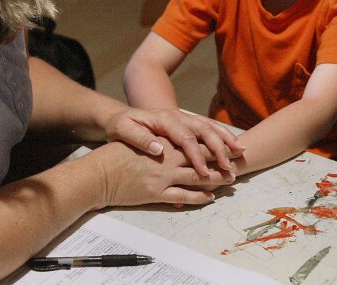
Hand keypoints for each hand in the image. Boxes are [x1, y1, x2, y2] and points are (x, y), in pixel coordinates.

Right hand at [91, 138, 236, 207]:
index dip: (213, 142)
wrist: (99, 175)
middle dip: (221, 160)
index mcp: (162, 142)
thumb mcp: (138, 139)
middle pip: (201, 158)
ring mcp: (162, 176)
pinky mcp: (156, 193)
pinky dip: (198, 197)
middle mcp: (166, 158)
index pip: (194, 140)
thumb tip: (173, 138)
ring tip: (229, 180)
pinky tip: (209, 197)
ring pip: (197, 177)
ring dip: (216, 179)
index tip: (228, 144)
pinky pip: (183, 196)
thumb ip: (158, 139)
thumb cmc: (116, 155)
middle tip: (237, 162)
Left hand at [102, 108, 244, 176]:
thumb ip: (139, 139)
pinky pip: (207, 127)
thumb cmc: (120, 125)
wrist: (119, 114)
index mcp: (162, 119)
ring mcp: (182, 118)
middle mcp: (176, 116)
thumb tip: (159, 149)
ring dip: (225, 139)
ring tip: (241, 152)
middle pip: (203, 130)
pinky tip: (233, 145)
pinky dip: (222, 135)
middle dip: (218, 148)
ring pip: (209, 126)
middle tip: (229, 167)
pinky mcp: (185, 123)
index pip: (185, 137)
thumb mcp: (122, 130)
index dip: (196, 155)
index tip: (204, 172)